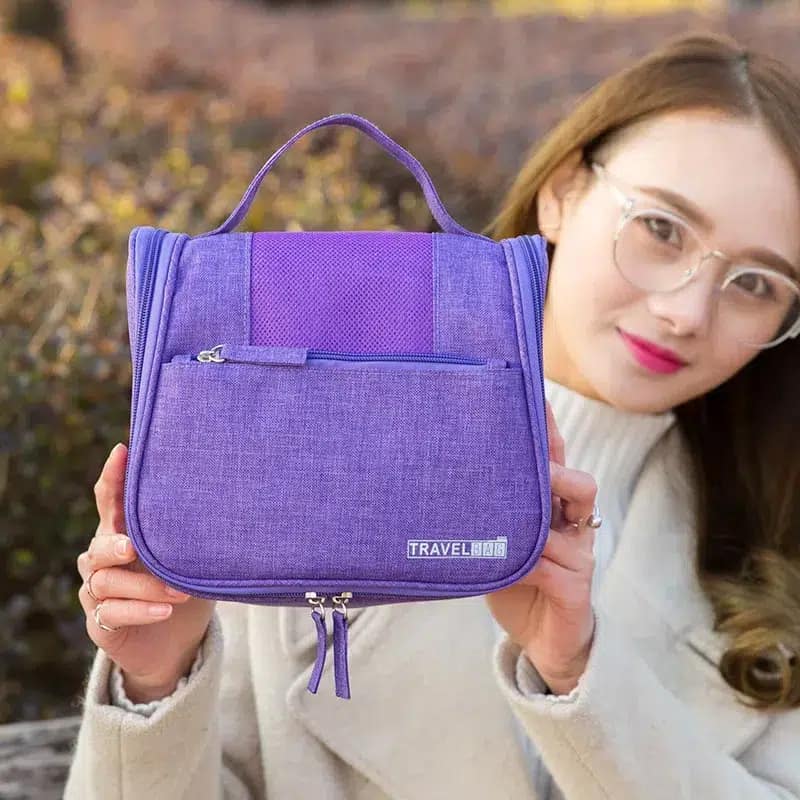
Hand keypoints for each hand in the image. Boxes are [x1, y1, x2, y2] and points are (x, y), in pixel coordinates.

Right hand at [77, 443, 215, 701]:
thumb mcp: (194, 557)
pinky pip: (113, 613)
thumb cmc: (185, 587)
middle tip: (134, 548)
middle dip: (115, 545)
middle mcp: (105, 558)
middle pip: (100, 545)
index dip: (113, 476)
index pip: (110, 500)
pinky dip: (141, 611)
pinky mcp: (101, 622)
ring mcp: (98, 592)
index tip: (122, 451)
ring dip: (144, 586)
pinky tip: (165, 609)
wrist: (174, 643)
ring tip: (177, 592)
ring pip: (108, 583)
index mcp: (124, 532)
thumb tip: (234, 498)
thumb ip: (197, 533)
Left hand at [486, 399, 598, 694]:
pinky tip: (505, 566)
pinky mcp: (576, 588)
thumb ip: (485, 514)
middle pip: (578, 482)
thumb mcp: (496, 542)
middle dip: (552, 469)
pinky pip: (557, 566)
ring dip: (539, 512)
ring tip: (511, 511)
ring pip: (574, 518)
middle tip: (523, 464)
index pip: (554, 460)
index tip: (534, 394)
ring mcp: (579, 556)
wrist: (541, 641)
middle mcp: (572, 525)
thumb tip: (441, 479)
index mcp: (553, 508)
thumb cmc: (517, 581)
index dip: (547, 429)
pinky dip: (529, 563)